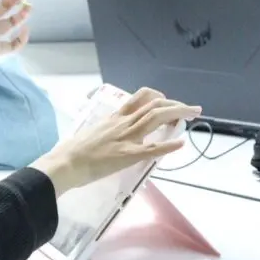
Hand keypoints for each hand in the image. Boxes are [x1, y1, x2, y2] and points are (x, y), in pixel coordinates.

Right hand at [31, 88, 201, 194]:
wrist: (66, 162)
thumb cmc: (74, 150)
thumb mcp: (93, 131)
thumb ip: (107, 128)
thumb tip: (115, 131)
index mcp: (114, 117)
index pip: (140, 97)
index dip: (158, 96)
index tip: (168, 101)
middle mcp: (123, 122)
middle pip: (154, 105)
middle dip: (176, 104)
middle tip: (191, 108)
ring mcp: (126, 137)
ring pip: (156, 118)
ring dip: (178, 113)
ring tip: (193, 114)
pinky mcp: (127, 155)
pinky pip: (152, 149)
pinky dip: (169, 145)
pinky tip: (181, 143)